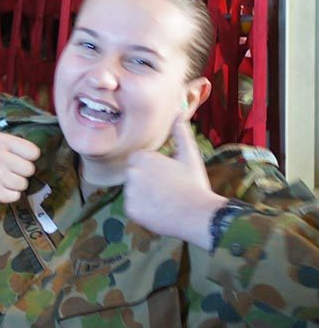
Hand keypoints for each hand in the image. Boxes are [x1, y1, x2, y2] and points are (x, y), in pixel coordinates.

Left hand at [124, 115, 226, 249]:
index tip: (165, 174)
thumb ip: (180, 133)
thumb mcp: (189, 155)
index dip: (152, 167)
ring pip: (133, 191)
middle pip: (134, 175)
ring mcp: (129, 193)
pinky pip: (133, 207)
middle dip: (146, 180)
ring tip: (165, 199)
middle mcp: (132, 173)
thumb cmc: (194, 183)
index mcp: (142, 158)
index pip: (137, 159)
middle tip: (167, 188)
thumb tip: (179, 113)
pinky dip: (143, 209)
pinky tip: (159, 210)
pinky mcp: (130, 209)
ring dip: (144, 195)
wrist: (197, 215)